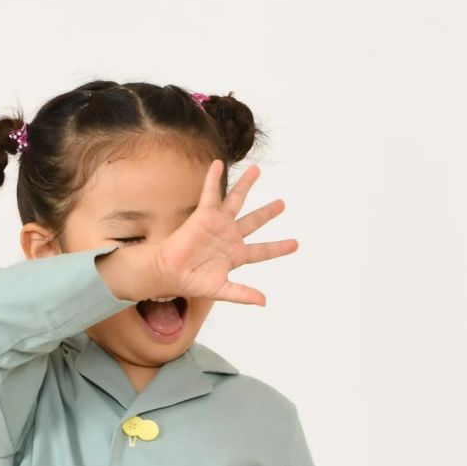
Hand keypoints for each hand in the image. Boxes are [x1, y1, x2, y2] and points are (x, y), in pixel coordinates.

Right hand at [153, 160, 297, 305]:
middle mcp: (229, 236)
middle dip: (268, 212)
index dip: (278, 248)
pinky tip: (218, 164)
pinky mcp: (204, 215)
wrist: (171, 273)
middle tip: (282, 204)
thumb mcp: (221, 290)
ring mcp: (218, 224)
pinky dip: (214, 179)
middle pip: (253, 221)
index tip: (295, 244)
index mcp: (236, 255)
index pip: (262, 250)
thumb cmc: (193, 282)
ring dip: (245, 186)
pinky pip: (210, 194)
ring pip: (236, 201)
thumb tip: (264, 301)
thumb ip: (242, 294)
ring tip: (256, 170)